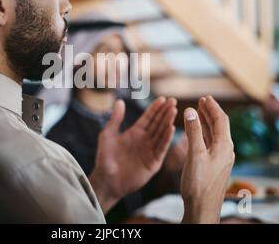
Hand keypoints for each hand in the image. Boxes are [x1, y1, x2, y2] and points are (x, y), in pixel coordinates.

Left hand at [90, 97, 176, 212]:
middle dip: (165, 112)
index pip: (148, 118)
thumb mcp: (108, 134)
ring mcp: (150, 151)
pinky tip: (171, 128)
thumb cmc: (105, 157)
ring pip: (161, 134)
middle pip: (157, 123)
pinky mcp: (153, 162)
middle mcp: (145, 140)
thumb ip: (115, 119)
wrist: (106, 179)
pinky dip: (167, 138)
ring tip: (174, 111)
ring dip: (167, 122)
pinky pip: (161, 148)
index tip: (163, 98)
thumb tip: (120, 101)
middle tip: (173, 101)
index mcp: (135, 133)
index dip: (155, 108)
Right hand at [180, 96, 234, 223]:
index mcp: (224, 146)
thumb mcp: (195, 155)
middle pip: (219, 126)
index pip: (221, 120)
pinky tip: (197, 133)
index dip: (212, 107)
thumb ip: (193, 132)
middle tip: (202, 101)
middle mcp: (226, 151)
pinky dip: (203, 134)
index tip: (205, 97)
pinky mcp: (215, 166)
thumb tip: (191, 111)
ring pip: (215, 135)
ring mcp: (221, 159)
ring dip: (207, 122)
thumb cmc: (199, 184)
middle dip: (210, 112)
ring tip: (199, 112)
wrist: (202, 208)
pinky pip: (211, 144)